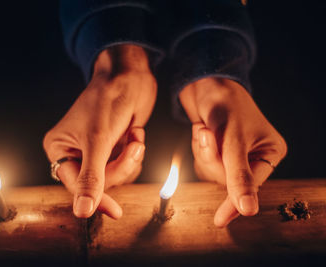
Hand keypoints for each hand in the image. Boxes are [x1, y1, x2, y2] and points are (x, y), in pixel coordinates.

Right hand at [43, 45, 156, 218]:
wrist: (129, 76)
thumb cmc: (107, 101)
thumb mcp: (98, 141)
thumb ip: (91, 178)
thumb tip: (82, 211)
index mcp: (59, 148)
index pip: (76, 185)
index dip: (96, 198)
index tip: (114, 211)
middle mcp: (75, 151)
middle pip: (99, 182)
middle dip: (120, 166)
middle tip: (131, 148)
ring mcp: (96, 150)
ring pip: (116, 175)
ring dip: (130, 158)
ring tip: (134, 137)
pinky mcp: (113, 147)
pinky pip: (127, 165)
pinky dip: (134, 152)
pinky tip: (135, 133)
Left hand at [179, 78, 286, 226]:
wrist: (205, 82)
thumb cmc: (225, 104)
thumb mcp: (234, 140)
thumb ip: (239, 175)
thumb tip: (248, 209)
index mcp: (270, 152)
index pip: (251, 186)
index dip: (234, 202)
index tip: (220, 220)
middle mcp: (254, 155)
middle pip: (227, 180)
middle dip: (212, 159)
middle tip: (208, 136)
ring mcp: (234, 153)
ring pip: (212, 172)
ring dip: (202, 151)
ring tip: (205, 129)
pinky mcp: (217, 149)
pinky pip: (203, 161)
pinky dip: (198, 147)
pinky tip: (201, 130)